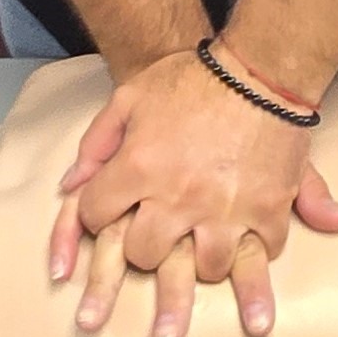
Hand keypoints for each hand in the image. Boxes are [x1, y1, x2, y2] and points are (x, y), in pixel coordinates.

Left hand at [48, 50, 337, 336]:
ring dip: (197, 266)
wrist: (258, 68)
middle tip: (150, 244)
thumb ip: (96, 142)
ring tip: (196, 262)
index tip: (102, 216)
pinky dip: (254, 261)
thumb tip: (69, 184)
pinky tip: (249, 267)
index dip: (93, 216)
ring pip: (202, 269)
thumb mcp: (130, 96)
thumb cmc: (190, 78)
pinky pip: (259, 255)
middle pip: (143, 254)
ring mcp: (224, 208)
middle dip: (141, 250)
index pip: (94, 215)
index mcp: (139, 166)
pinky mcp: (268, 210)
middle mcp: (177, 196)